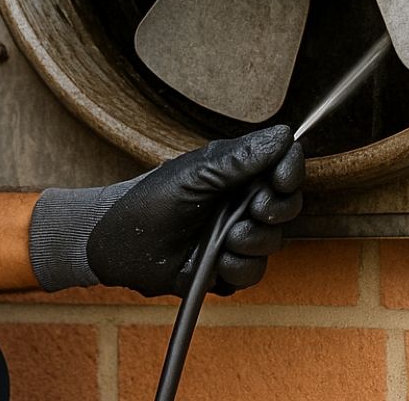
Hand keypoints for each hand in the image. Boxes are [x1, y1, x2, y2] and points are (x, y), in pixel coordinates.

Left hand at [28, 126, 304, 296]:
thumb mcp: (194, 175)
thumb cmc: (146, 201)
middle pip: (286, 207)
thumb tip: (284, 134)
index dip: (291, 172)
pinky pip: (253, 273)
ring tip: (225, 238)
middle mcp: (239, 203)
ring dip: (253, 241)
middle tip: (253, 210)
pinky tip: (216, 262)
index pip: (281, 167)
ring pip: (272, 243)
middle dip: (275, 210)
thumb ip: (240, 159)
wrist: (117, 246)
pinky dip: (238, 269)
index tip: (281, 180)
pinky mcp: (225, 269)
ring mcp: (234, 237)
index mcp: (234, 173)